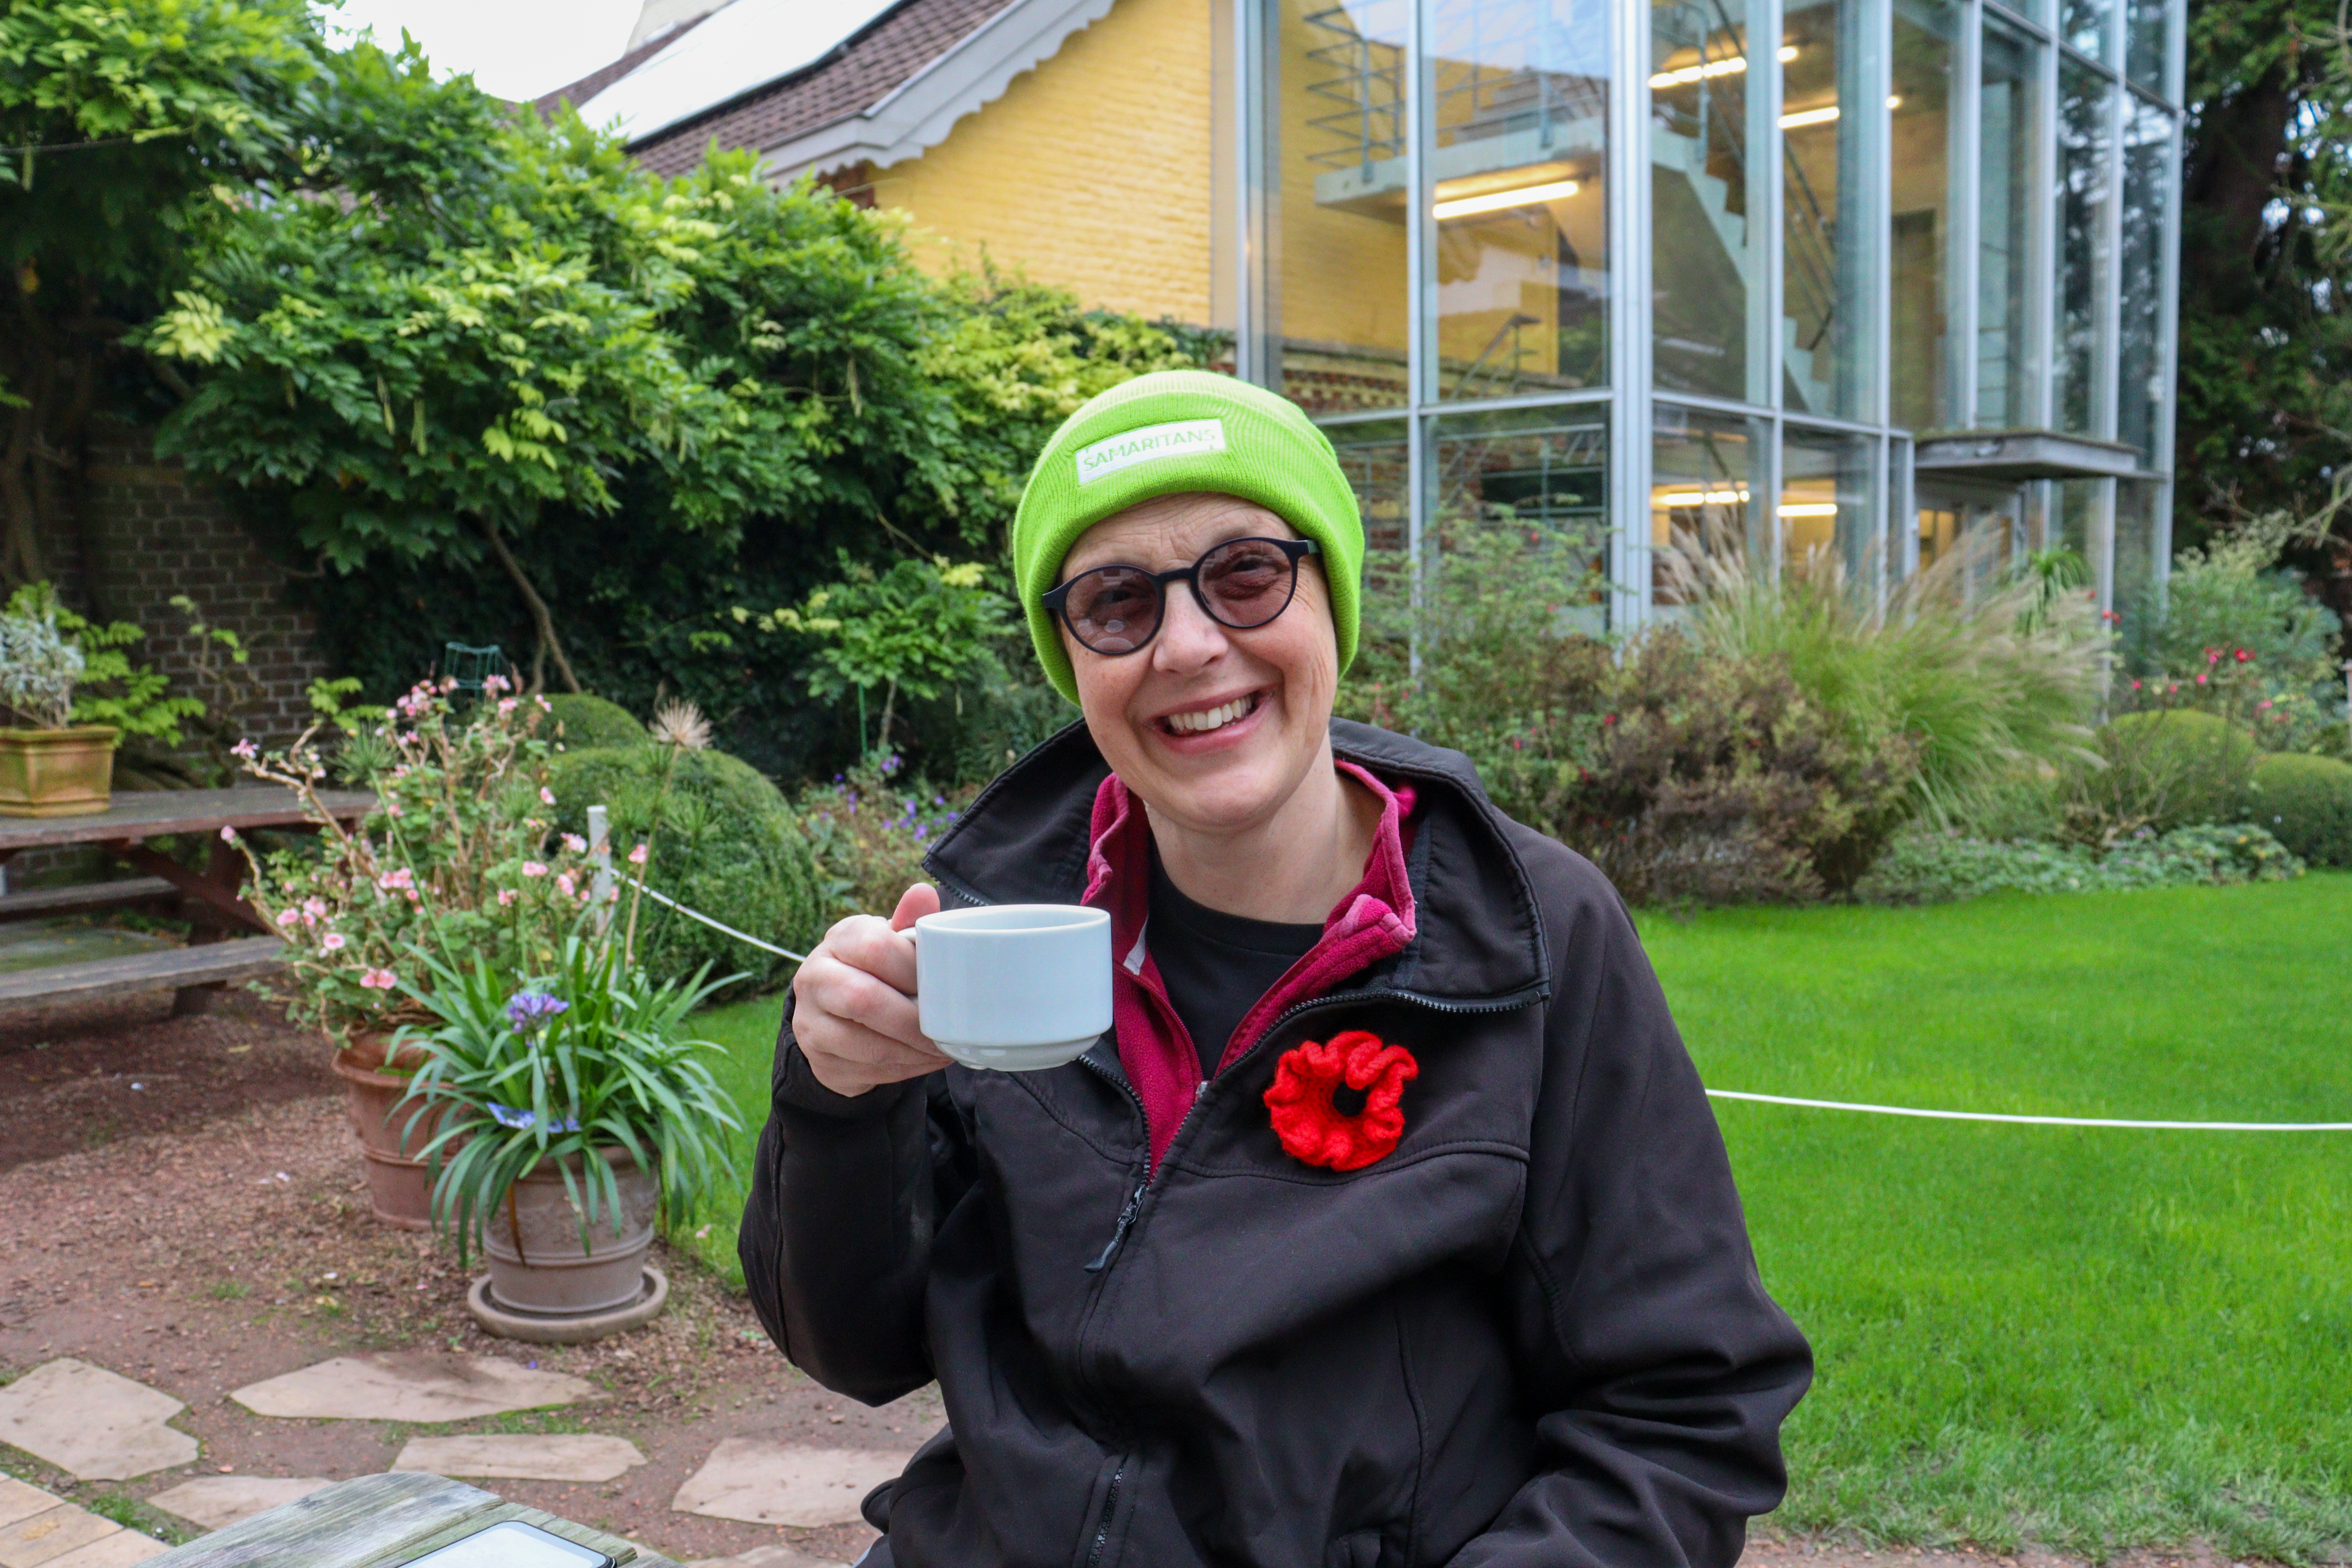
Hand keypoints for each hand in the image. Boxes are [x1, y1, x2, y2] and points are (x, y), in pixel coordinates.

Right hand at [792, 883, 953, 1097]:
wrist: (834, 1013)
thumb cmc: (876, 970)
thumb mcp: (891, 942)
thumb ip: (909, 922)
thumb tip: (923, 893)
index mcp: (838, 940)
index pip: (874, 946)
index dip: (914, 968)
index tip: (944, 982)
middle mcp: (814, 978)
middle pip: (865, 999)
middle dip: (915, 1019)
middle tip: (949, 1028)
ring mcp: (810, 1023)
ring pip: (867, 1043)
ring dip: (915, 1050)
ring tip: (945, 1047)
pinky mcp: (820, 1061)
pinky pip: (868, 1071)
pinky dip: (906, 1069)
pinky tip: (926, 1060)